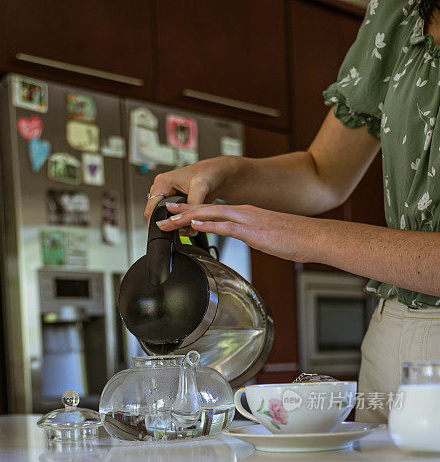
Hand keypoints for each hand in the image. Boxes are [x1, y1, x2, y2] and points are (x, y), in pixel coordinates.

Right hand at [144, 156, 239, 232]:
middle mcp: (164, 190)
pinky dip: (181, 222)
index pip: (151, 207)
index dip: (156, 220)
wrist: (217, 174)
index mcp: (163, 182)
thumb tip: (189, 220)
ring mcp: (170, 198)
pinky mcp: (177, 204)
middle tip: (182, 228)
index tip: (164, 230)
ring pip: (166, 217)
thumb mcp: (200, 187)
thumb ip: (192, 205)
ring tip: (188, 225)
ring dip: (176, 224)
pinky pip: (174, 218)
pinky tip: (190, 223)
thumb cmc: (208, 173)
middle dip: (169, 223)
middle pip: (157, 214)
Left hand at [156, 201, 314, 261]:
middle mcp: (243, 213)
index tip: (176, 213)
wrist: (313, 237)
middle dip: (182, 211)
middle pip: (206, 209)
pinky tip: (194, 224)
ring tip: (168, 219)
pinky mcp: (252, 231)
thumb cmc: (295, 239)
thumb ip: (252, 235)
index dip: (192, 211)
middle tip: (162, 213)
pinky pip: (225, 226)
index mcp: (246, 215)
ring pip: (210, 215)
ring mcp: (247, 220)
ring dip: (187, 217)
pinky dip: (207, 224)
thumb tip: (246, 239)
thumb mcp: (267, 237)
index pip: (213, 211)